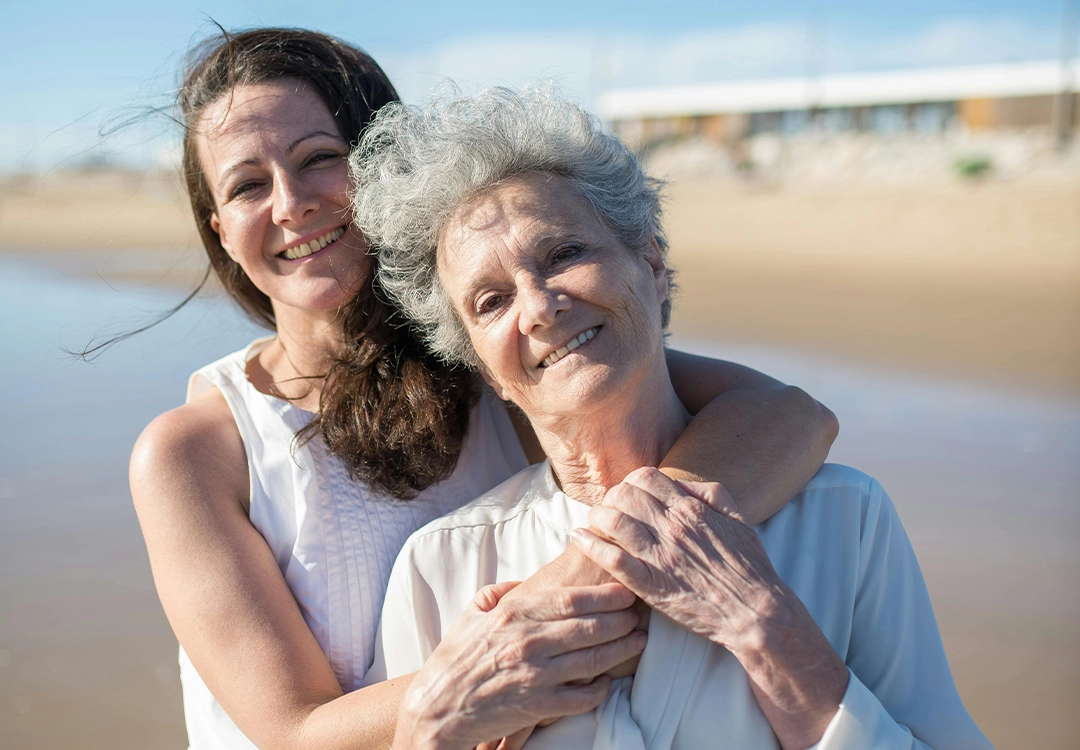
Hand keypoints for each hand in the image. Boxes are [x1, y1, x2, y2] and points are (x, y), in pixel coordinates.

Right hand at [394, 580, 646, 749]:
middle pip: (591, 627)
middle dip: (623, 619)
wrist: (437, 706)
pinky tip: (608, 680)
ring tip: (639, 641)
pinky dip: (601, 688)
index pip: (572, 599)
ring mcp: (535, 675)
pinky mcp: (538, 706)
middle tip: (640, 615)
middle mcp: (528, 642)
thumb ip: (501, 593)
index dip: (606, 594)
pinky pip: (582, 697)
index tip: (626, 591)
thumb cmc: (455, 657)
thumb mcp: (473, 614)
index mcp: (515, 614)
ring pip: (594, 659)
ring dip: (622, 649)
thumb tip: (524, 583)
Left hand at [571, 467, 781, 648]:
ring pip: (612, 521)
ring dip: (597, 517)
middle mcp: (672, 528)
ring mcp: (659, 556)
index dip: (630, 482)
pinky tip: (578, 539)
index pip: (645, 477)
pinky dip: (590, 545)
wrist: (754, 612)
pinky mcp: (650, 585)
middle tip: (609, 509)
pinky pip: (611, 559)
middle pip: (624, 495)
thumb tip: (682, 483)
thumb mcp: (737, 518)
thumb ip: (711, 493)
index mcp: (691, 510)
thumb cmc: (749, 567)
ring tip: (593, 522)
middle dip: (611, 497)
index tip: (628, 494)